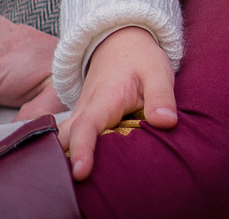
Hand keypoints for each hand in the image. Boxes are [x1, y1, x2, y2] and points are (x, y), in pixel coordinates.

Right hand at [58, 26, 174, 179]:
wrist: (121, 42)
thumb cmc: (141, 58)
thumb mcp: (158, 71)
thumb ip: (161, 96)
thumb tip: (165, 122)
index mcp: (103, 99)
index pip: (86, 127)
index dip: (82, 150)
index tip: (81, 171)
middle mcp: (85, 109)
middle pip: (65, 139)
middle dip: (62, 161)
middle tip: (69, 186)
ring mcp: (80, 114)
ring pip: (62, 139)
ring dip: (62, 157)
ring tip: (69, 183)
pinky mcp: (82, 118)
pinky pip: (69, 137)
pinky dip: (67, 151)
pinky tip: (73, 168)